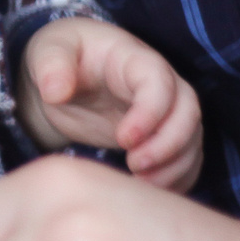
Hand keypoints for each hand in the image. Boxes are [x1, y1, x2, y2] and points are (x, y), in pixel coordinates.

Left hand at [17, 18, 202, 189]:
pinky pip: (186, 158)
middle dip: (168, 144)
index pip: (159, 81)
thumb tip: (56, 92)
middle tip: (134, 166)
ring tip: (140, 183)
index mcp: (132, 58)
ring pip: (191, 138)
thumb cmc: (60, 57)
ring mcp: (165, 110)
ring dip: (174, 166)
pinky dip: (177, 178)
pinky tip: (148, 190)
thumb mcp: (48, 50)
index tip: (123, 140)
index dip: (150, 113)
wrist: (65, 78)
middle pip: (187, 111)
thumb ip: (51, 64)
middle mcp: (159, 83)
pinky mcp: (162, 135)